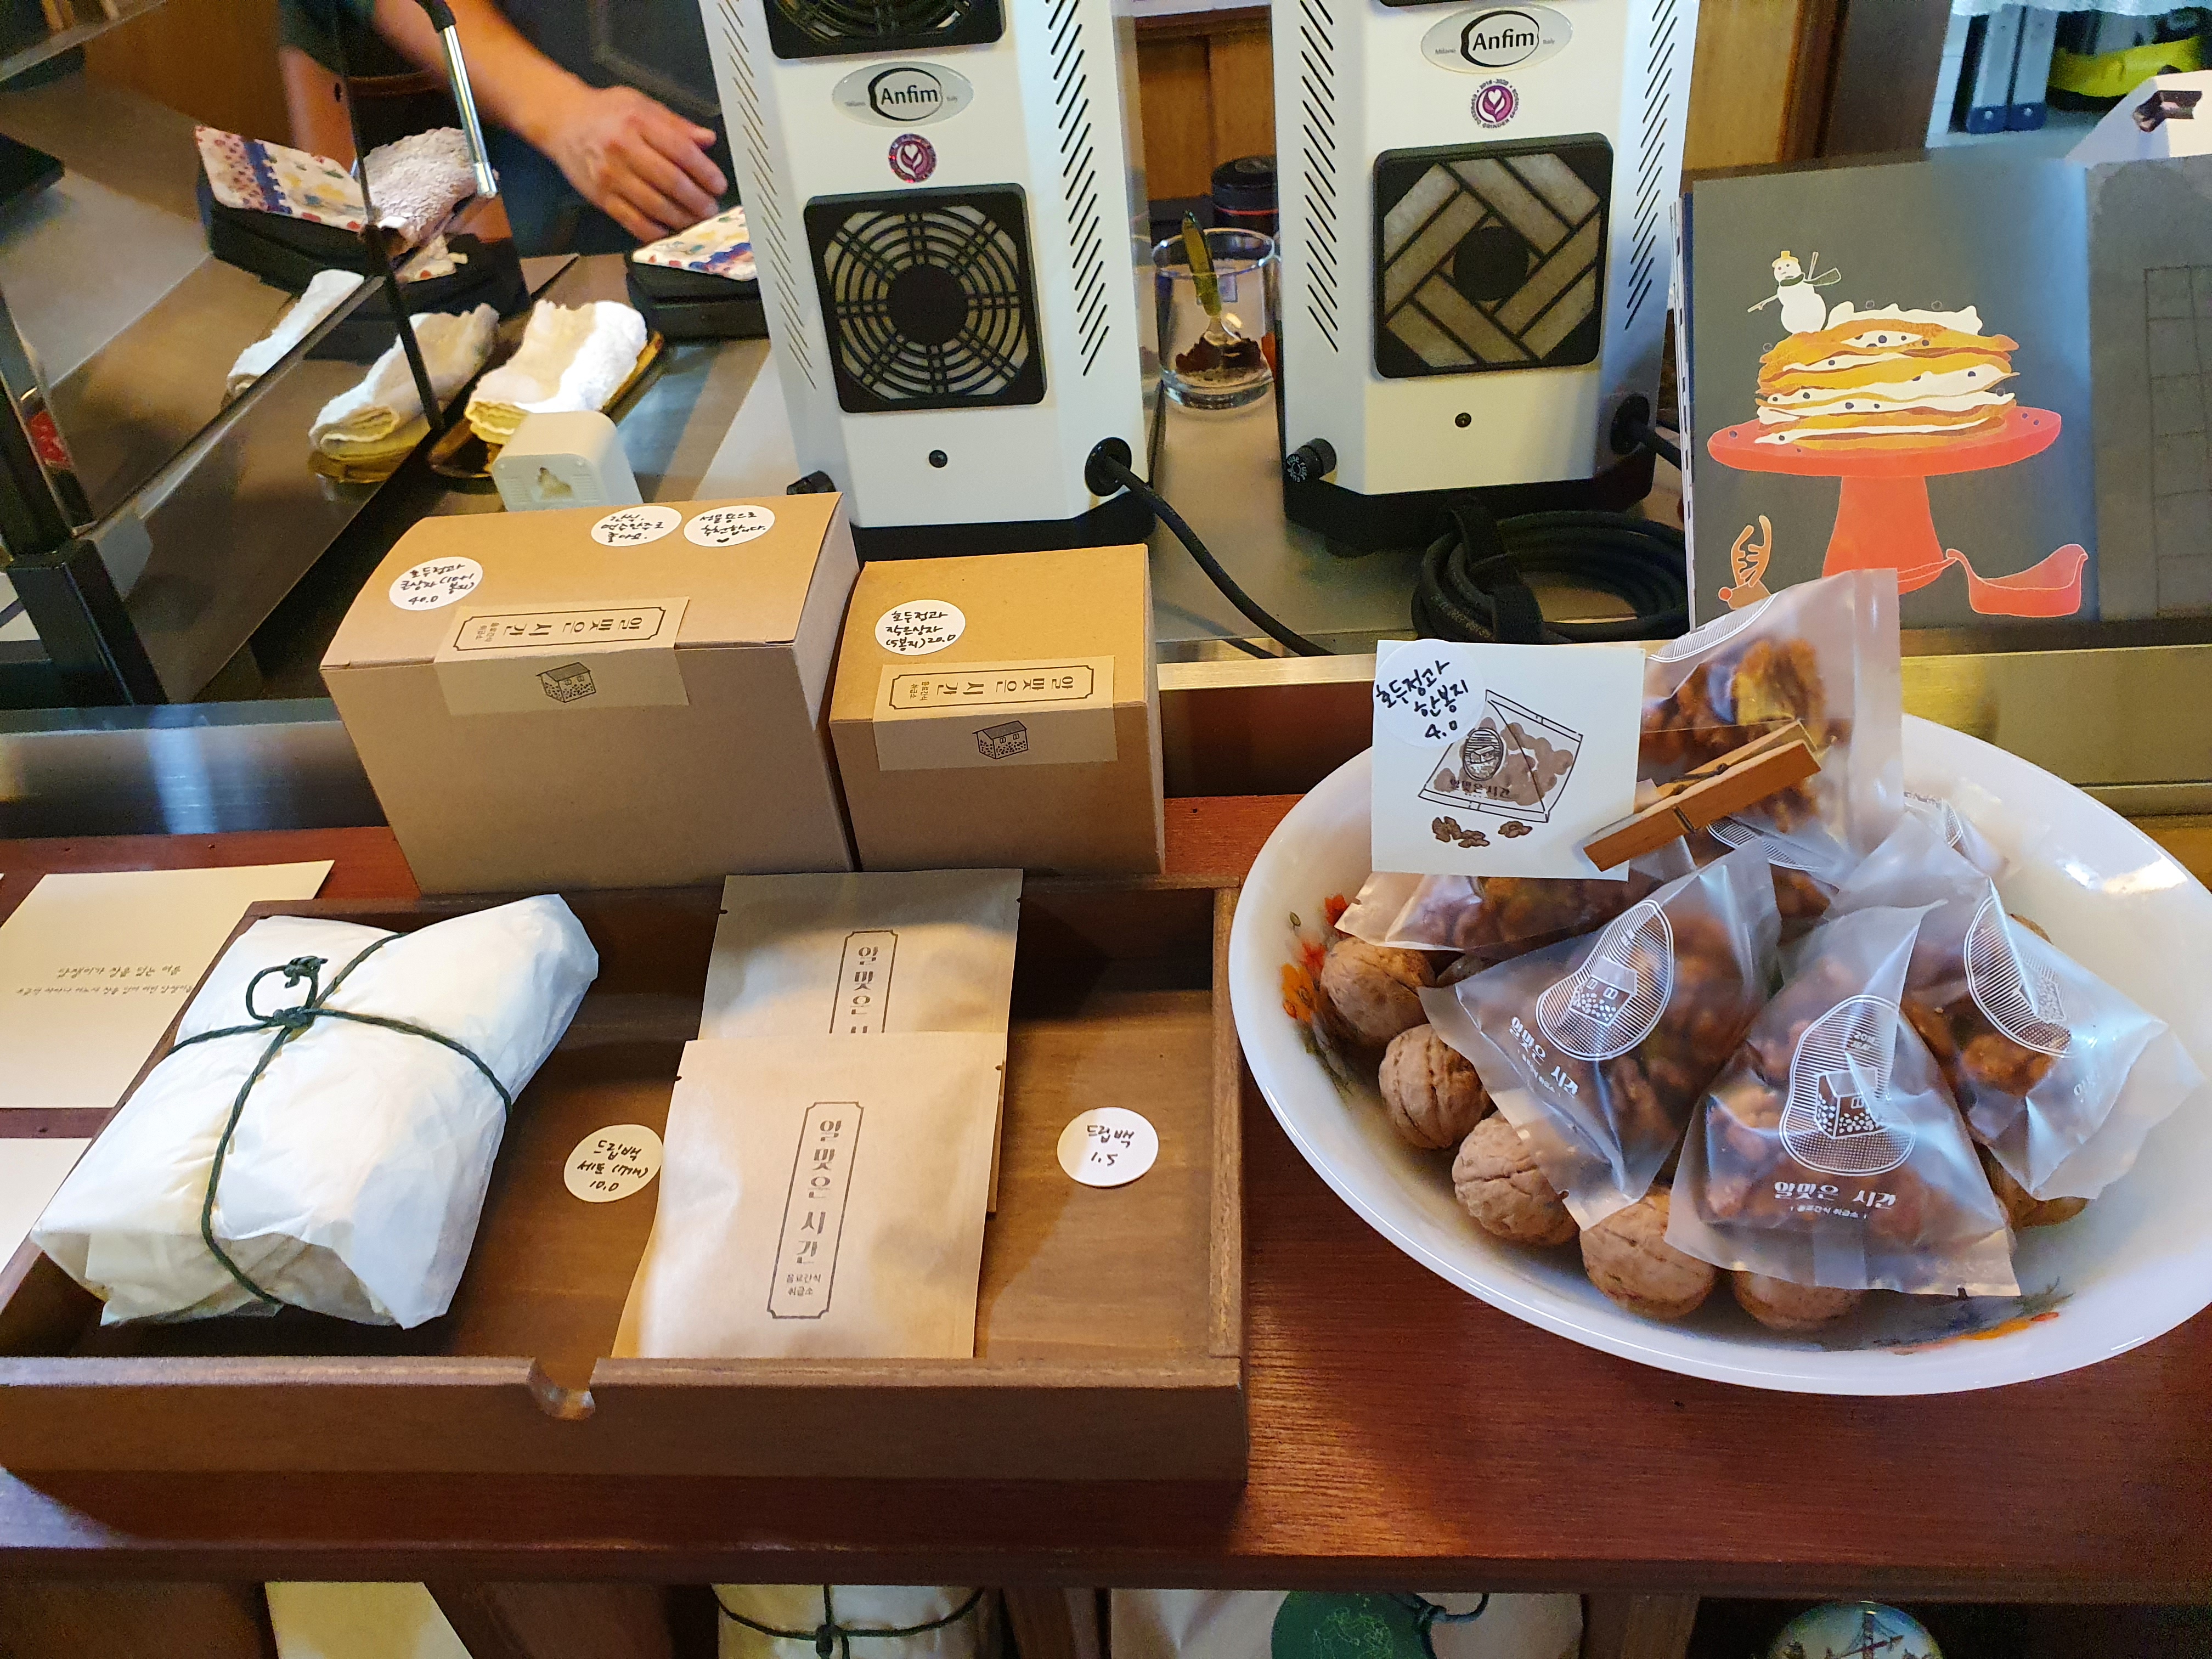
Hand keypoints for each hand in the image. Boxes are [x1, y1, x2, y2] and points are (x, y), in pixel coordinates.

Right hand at [538, 82, 726, 241]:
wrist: (562, 121)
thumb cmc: (606, 111)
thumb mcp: (641, 104)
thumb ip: (676, 124)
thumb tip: (707, 139)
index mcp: (638, 122)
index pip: (680, 151)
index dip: (704, 172)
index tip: (719, 184)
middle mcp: (623, 149)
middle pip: (670, 181)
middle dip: (697, 200)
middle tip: (711, 208)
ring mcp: (610, 176)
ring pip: (654, 205)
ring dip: (681, 219)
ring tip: (696, 222)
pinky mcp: (601, 197)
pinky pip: (632, 221)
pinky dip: (654, 231)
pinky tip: (669, 232)